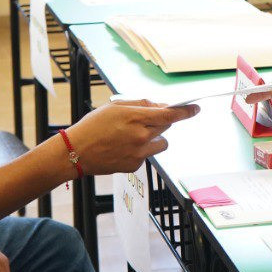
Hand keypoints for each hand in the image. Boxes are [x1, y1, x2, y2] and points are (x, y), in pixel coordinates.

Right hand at [67, 99, 199, 174]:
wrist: (76, 153)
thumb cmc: (92, 127)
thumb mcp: (114, 107)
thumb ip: (139, 105)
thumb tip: (159, 106)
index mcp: (135, 118)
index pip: (169, 115)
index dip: (185, 112)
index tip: (195, 108)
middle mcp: (141, 136)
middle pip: (166, 126)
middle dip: (161, 122)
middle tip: (144, 120)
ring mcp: (139, 153)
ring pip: (161, 143)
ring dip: (154, 138)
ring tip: (133, 136)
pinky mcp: (135, 165)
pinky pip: (148, 155)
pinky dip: (141, 150)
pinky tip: (123, 148)